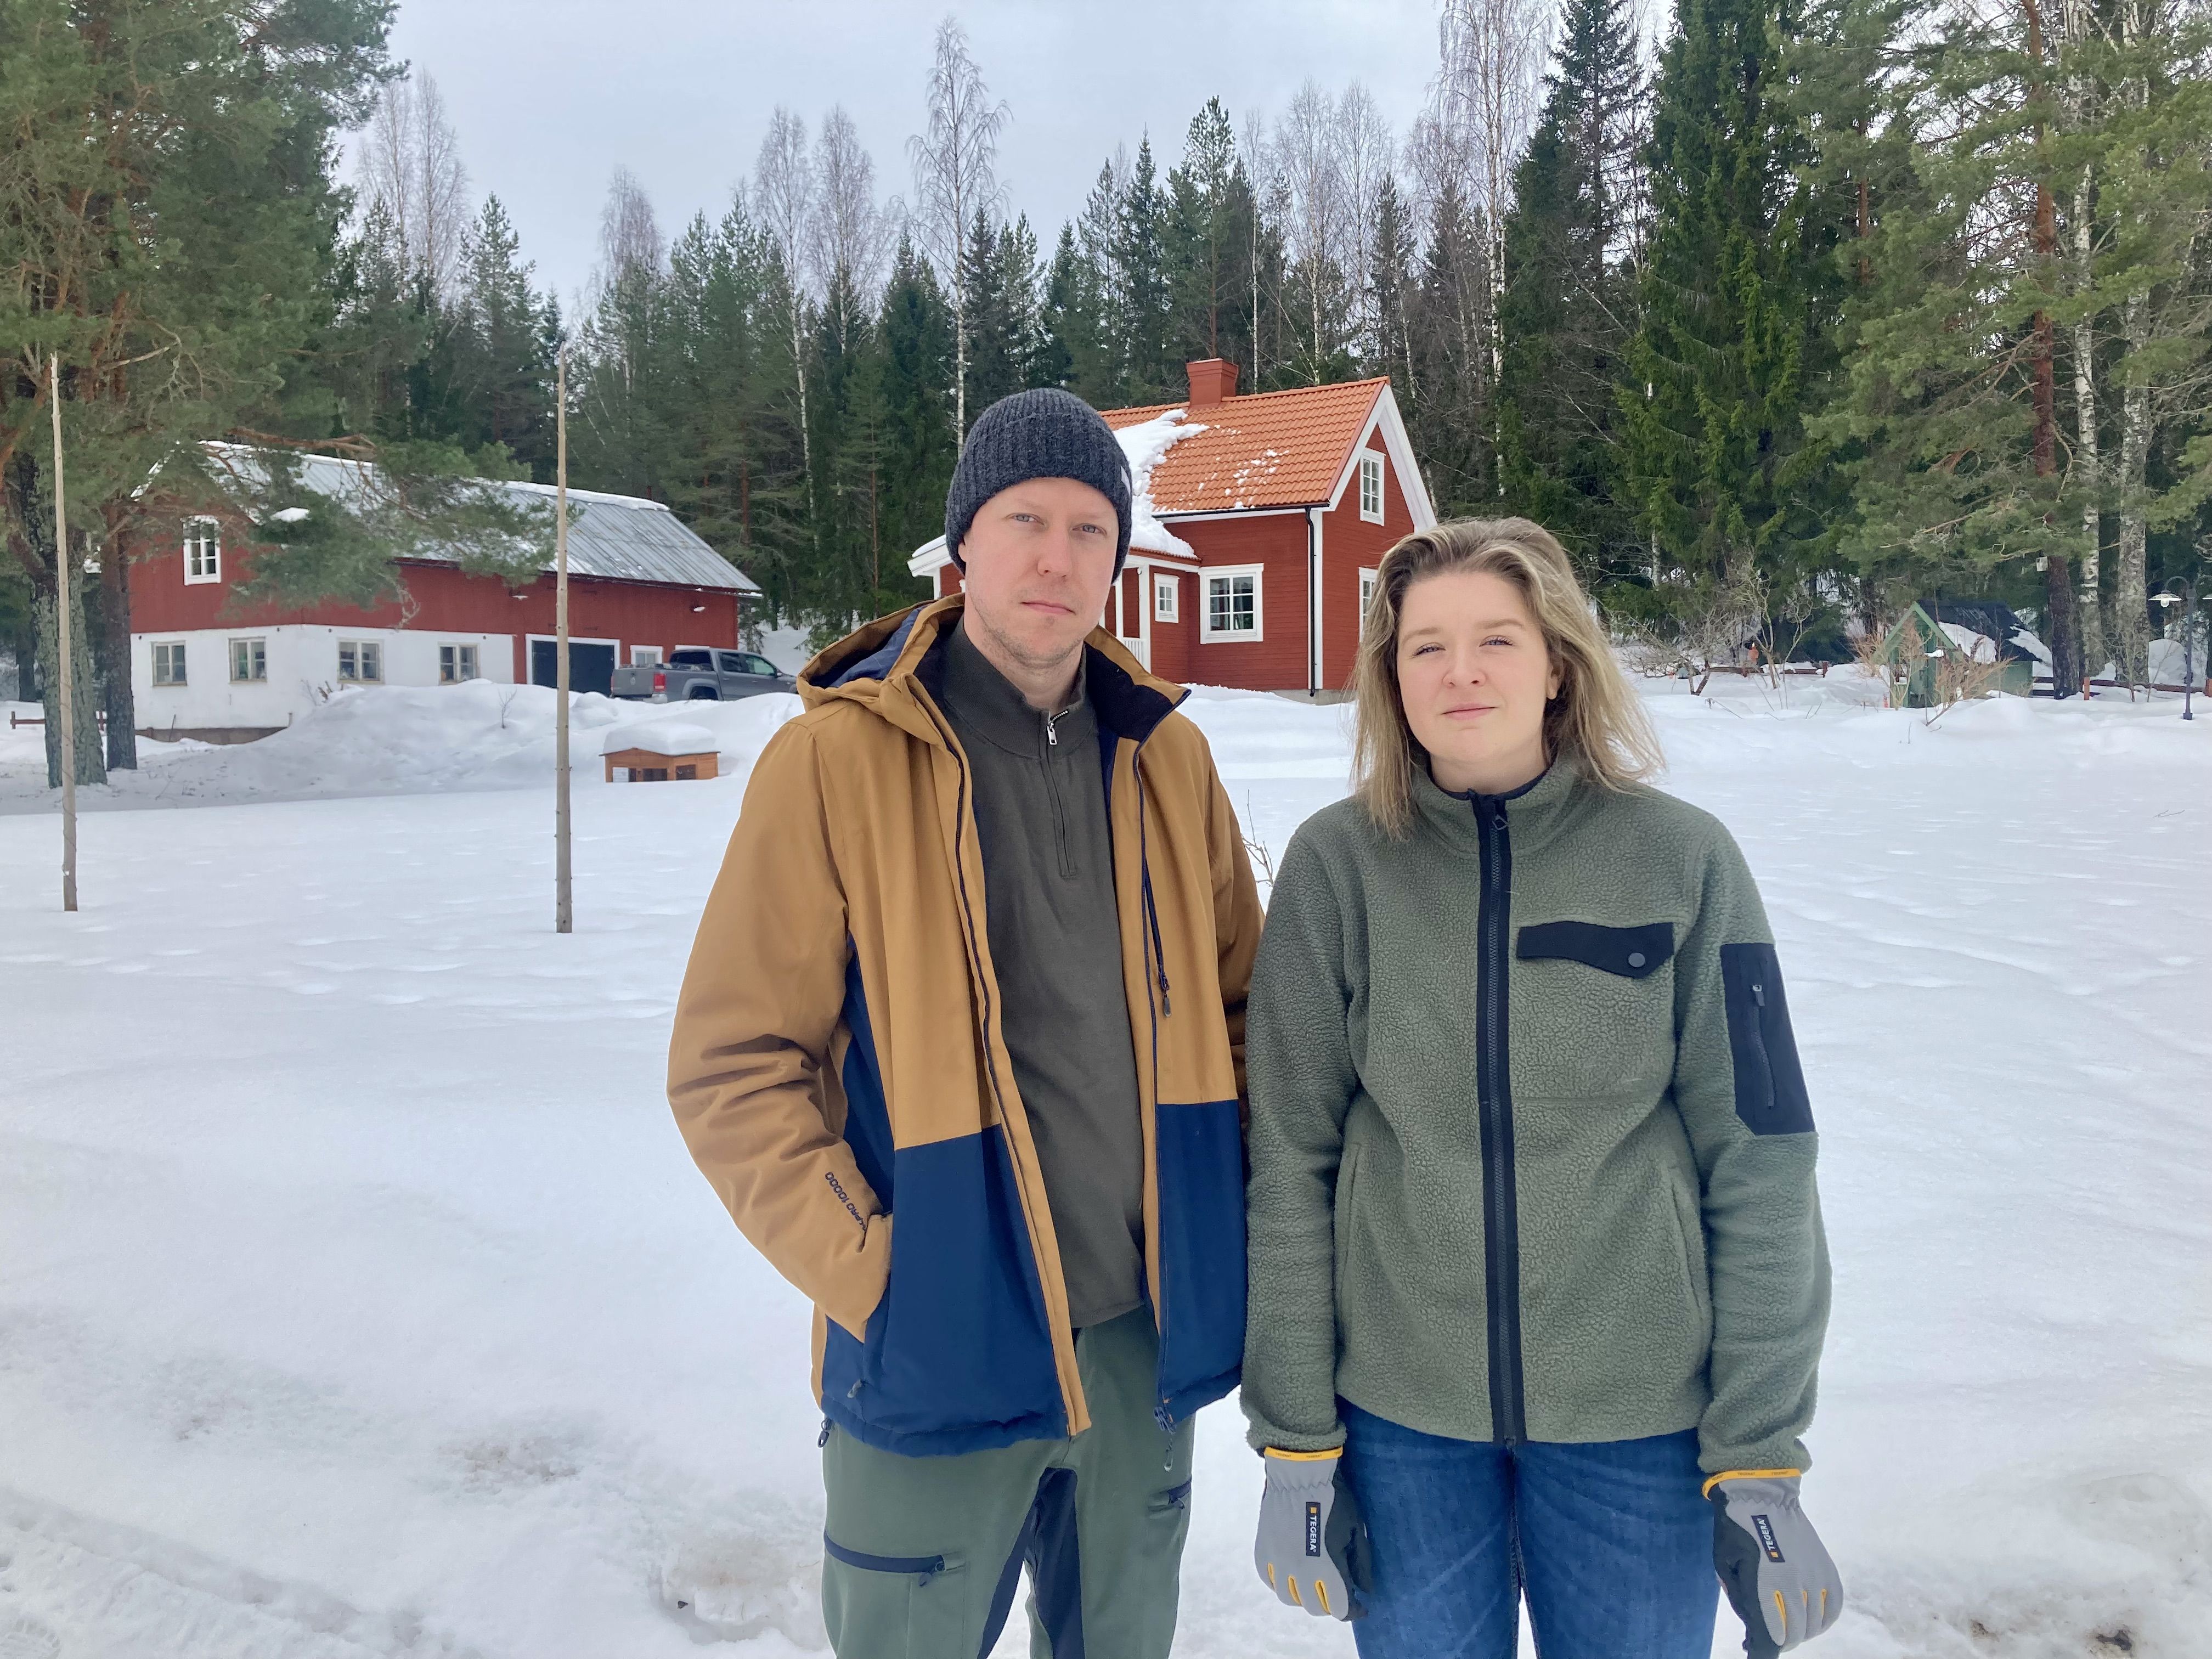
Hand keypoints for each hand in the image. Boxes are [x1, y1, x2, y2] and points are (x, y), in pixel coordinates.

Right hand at [1253, 1448, 1369, 1619]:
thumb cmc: (1334, 1499)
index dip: (1354, 1610)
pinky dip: (1282, 1583)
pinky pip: (1270, 1580)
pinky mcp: (1263, 1551)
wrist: (1299, 1473)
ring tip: (1315, 1583)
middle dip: (1331, 1604)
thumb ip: (1360, 1563)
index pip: (1340, 1607)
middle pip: (1315, 1607)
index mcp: (1327, 1568)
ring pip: (1290, 1598)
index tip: (1361, 1606)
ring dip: (1305, 1596)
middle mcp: (1299, 1571)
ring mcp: (1278, 1562)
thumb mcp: (1354, 1530)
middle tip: (1339, 1591)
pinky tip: (1293, 1574)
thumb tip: (1365, 1590)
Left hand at [1710, 1473, 1843, 1654]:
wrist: (1762, 1493)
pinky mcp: (1827, 1569)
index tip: (1756, 1654)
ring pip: (1812, 1626)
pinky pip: (1832, 1608)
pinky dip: (1821, 1621)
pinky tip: (1808, 1619)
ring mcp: (1814, 1577)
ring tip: (1783, 1625)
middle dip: (1777, 1642)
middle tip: (1764, 1636)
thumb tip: (1753, 1631)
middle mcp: (1794, 1584)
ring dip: (1797, 1632)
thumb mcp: (1725, 1564)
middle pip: (1792, 1635)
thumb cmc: (1735, 1529)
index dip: (1763, 1653)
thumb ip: (1741, 1600)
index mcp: (1765, 1583)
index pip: (1770, 1636)